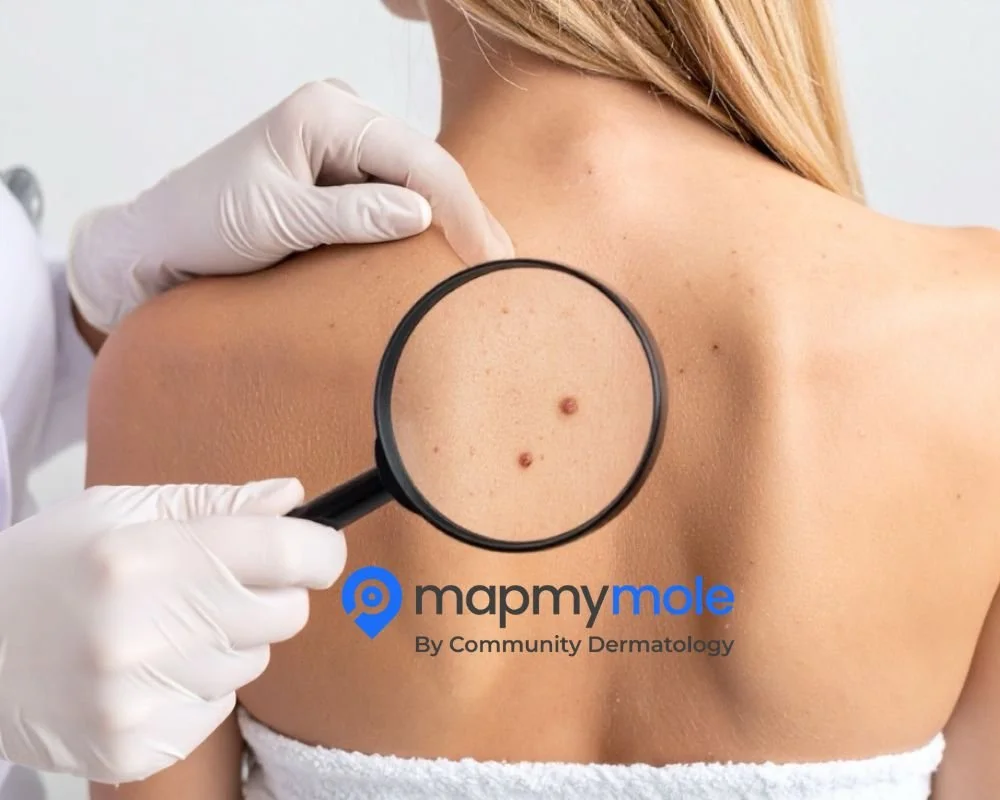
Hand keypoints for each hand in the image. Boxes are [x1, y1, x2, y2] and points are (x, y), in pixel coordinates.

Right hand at [0, 478, 344, 782]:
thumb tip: (294, 498)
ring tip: (164, 627)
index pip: (285, 554)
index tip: (319, 549)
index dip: (320, 549)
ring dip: (228, 642)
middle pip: (285, 614)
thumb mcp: (121, 510)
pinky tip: (147, 670)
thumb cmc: (51, 566)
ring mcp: (137, 699)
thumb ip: (216, 503)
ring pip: (253, 662)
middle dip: (271, 595)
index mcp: (145, 556)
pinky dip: (197, 688)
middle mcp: (142, 632)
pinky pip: (217, 711)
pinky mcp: (134, 747)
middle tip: (219, 585)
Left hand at [67, 79, 513, 332]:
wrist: (162, 243)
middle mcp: (341, 117)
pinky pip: (398, 198)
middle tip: (506, 270)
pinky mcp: (343, 176)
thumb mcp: (276, 220)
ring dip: (452, 225)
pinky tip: (449, 258)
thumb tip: (423, 214)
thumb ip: (349, 215)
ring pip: (419, 183)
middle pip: (428, 165)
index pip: (417, 159)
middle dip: (468, 217)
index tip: (487, 260)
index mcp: (325, 112)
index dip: (461, 210)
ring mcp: (344, 145)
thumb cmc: (204, 223)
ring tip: (488, 270)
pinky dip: (426, 230)